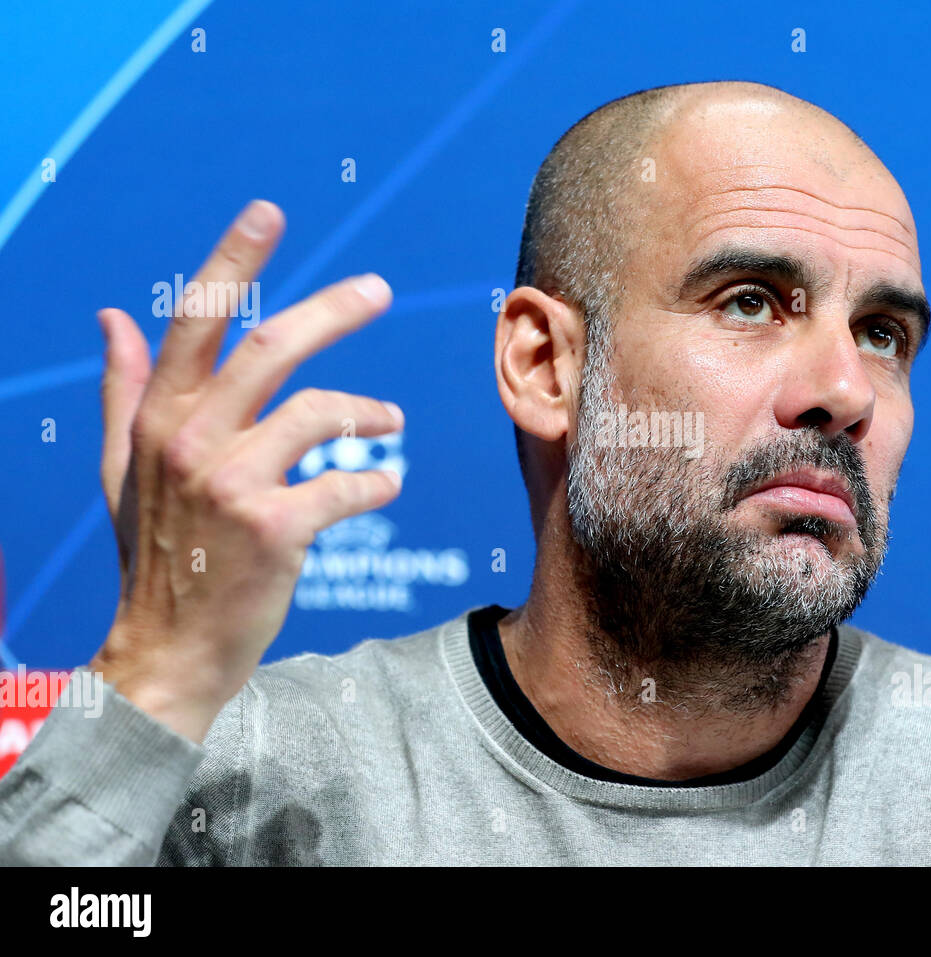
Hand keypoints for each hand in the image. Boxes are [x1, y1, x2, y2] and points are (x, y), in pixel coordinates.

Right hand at [88, 200, 403, 743]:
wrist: (167, 652)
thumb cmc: (156, 555)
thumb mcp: (124, 470)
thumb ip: (124, 391)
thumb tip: (110, 315)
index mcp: (157, 419)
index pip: (195, 319)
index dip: (232, 259)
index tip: (270, 210)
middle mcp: (191, 441)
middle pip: (273, 347)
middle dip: (333, 310)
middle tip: (379, 289)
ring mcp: (232, 485)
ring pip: (322, 413)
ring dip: (369, 411)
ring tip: (391, 421)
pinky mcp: (276, 530)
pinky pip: (348, 485)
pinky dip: (377, 483)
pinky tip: (384, 485)